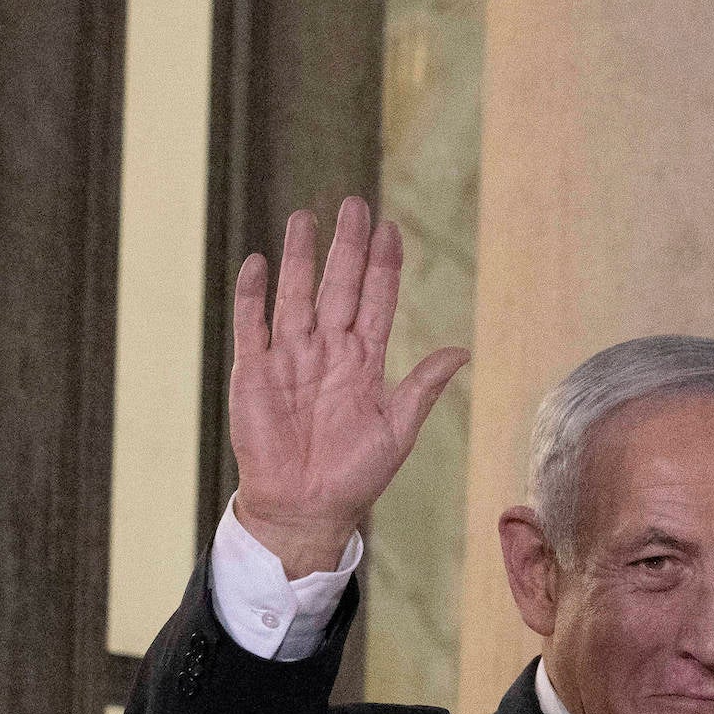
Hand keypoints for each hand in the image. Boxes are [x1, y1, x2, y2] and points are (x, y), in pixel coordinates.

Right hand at [229, 197, 469, 577]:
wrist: (305, 508)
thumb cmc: (354, 476)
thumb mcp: (397, 431)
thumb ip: (422, 387)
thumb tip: (462, 349)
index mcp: (363, 363)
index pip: (375, 301)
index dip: (382, 266)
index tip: (390, 228)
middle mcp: (327, 351)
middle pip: (338, 286)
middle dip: (346, 246)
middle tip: (354, 204)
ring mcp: (289, 358)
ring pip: (295, 295)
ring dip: (299, 257)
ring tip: (305, 217)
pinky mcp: (253, 372)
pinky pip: (251, 324)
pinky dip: (252, 295)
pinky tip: (257, 261)